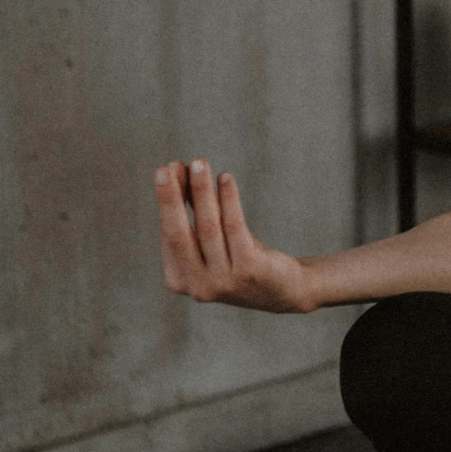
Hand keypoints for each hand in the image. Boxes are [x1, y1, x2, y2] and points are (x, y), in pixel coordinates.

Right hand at [155, 158, 310, 312]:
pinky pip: (235, 227)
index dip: (168, 200)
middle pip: (179, 235)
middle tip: (166, 167)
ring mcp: (223, 281)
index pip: (168, 235)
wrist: (284, 288)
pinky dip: (228, 200)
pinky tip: (225, 178)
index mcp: (178, 279)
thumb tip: (176, 169)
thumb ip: (193, 210)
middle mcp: (197, 286)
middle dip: (171, 199)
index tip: (169, 168)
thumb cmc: (239, 256)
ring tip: (199, 163)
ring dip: (202, 191)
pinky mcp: (249, 270)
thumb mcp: (212, 238)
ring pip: (208, 228)